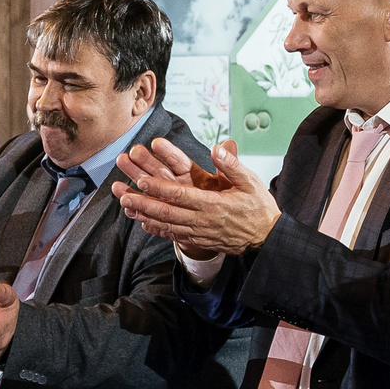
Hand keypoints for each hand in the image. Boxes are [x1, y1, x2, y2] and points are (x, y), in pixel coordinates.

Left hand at [112, 138, 281, 259]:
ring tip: (126, 207)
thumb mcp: (250, 182)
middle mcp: (203, 221)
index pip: (181, 195)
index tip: (142, 180)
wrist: (267, 238)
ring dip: (145, 215)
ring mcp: (200, 233)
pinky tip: (144, 223)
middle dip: (143, 202)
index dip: (159, 188)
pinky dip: (158, 230)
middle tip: (122, 194)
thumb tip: (218, 147)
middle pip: (167, 212)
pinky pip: (174, 236)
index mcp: (213, 204)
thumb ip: (232, 165)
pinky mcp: (200, 241)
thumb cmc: (259, 207)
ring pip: (166, 225)